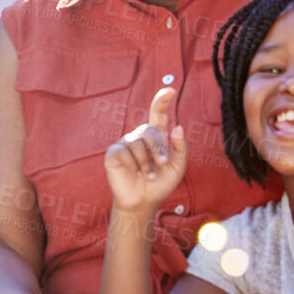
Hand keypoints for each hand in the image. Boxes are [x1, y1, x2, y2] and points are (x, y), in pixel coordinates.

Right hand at [103, 87, 185, 212]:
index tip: (170, 90)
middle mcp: (140, 137)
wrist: (143, 202)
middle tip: (162, 164)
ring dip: (147, 162)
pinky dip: (135, 164)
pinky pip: (125, 151)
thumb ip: (180, 148)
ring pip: (138, 142)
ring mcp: (125, 144)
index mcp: (156, 138)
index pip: (158, 115)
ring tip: (149, 176)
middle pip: (150, 130)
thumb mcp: (177, 167)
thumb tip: (177, 127)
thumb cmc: (160, 185)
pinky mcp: (114, 153)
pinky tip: (135, 173)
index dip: (162, 101)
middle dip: (159, 148)